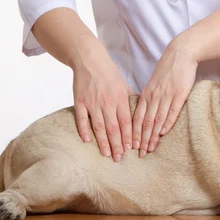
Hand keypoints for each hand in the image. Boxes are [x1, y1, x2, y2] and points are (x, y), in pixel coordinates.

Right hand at [71, 43, 132, 162]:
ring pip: (98, 126)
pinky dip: (84, 130)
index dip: (129, 136)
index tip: (131, 149)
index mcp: (120, 98)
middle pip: (113, 128)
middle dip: (117, 145)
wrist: (89, 60)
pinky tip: (87, 141)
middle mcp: (107, 102)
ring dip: (103, 142)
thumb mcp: (123, 85)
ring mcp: (92, 102)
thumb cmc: (108, 73)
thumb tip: (140, 113)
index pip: (126, 122)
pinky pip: (82, 119)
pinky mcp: (79, 101)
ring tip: (106, 154)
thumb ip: (130, 100)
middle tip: (119, 159)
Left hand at [133, 38, 197, 156]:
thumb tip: (146, 112)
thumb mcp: (154, 83)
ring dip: (153, 135)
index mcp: (147, 94)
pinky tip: (163, 133)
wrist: (180, 54)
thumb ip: (150, 97)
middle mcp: (154, 96)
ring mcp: (166, 96)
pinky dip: (167, 123)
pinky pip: (172, 111)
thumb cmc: (168, 69)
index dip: (134, 133)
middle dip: (142, 139)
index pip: (138, 117)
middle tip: (140, 153)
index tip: (132, 146)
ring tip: (150, 148)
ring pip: (157, 119)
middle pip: (146, 122)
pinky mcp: (179, 94)